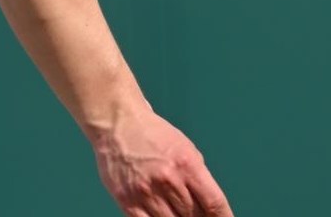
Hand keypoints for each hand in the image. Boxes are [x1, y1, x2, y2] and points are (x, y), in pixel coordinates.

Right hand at [90, 107, 232, 216]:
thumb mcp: (185, 149)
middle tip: (195, 213)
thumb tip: (207, 208)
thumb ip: (197, 178)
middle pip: (194, 216)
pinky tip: (162, 216)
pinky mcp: (126, 200)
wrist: (116, 122)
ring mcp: (146, 192)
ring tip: (178, 213)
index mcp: (187, 165)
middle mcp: (168, 180)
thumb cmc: (153, 134)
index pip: (214, 204)